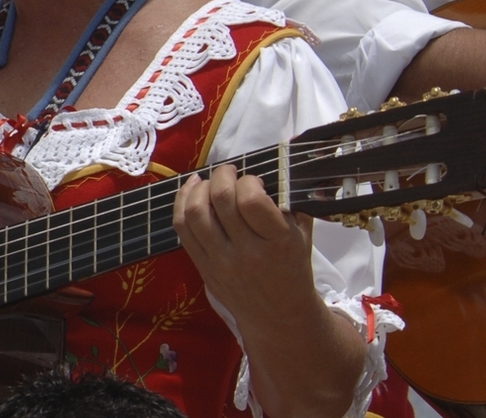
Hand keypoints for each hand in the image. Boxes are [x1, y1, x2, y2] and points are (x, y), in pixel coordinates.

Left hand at [173, 165, 323, 322]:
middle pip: (220, 201)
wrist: (278, 315)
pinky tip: (191, 191)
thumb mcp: (303, 237)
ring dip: (198, 188)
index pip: (251, 201)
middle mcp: (247, 253)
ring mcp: (220, 261)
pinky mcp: (202, 267)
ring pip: (195, 214)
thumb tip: (274, 170)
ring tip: (208, 180)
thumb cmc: (292, 269)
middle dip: (221, 175)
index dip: (248, 181)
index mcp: (278, 243)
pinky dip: (182, 204)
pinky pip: (182, 229)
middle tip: (228, 171)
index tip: (253, 180)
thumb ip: (291, 204)